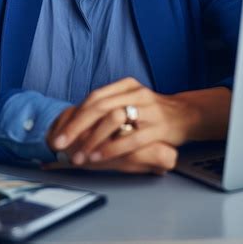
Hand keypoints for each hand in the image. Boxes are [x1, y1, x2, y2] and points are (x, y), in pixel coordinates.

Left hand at [43, 77, 196, 172]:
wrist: (185, 115)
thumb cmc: (150, 112)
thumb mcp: (130, 102)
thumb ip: (108, 108)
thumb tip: (74, 122)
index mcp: (126, 85)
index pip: (94, 98)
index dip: (74, 115)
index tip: (57, 133)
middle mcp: (136, 93)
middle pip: (99, 107)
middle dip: (76, 127)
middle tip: (59, 144)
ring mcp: (149, 109)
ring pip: (114, 121)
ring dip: (92, 139)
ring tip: (78, 155)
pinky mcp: (159, 128)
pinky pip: (132, 138)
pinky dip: (112, 148)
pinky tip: (99, 157)